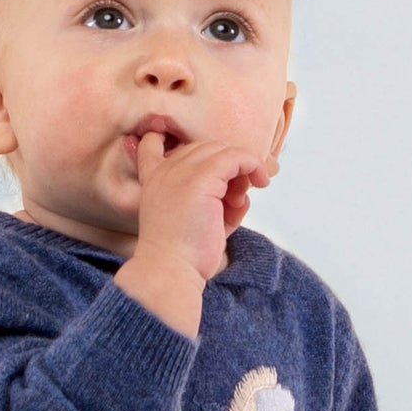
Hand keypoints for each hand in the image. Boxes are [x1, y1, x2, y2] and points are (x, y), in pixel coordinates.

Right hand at [135, 131, 269, 281]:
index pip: (152, 145)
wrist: (170, 268)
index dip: (171, 142)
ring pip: (222, 151)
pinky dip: (252, 166)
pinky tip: (259, 182)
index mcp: (153, 180)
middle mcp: (165, 170)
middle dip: (225, 168)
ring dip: (240, 170)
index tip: (195, 159)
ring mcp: (181, 171)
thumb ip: (214, 197)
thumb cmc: (184, 252)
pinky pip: (236, 157)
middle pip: (204, 148)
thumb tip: (241, 187)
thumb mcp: (196, 218)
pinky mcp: (201, 178)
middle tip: (234, 198)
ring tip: (238, 202)